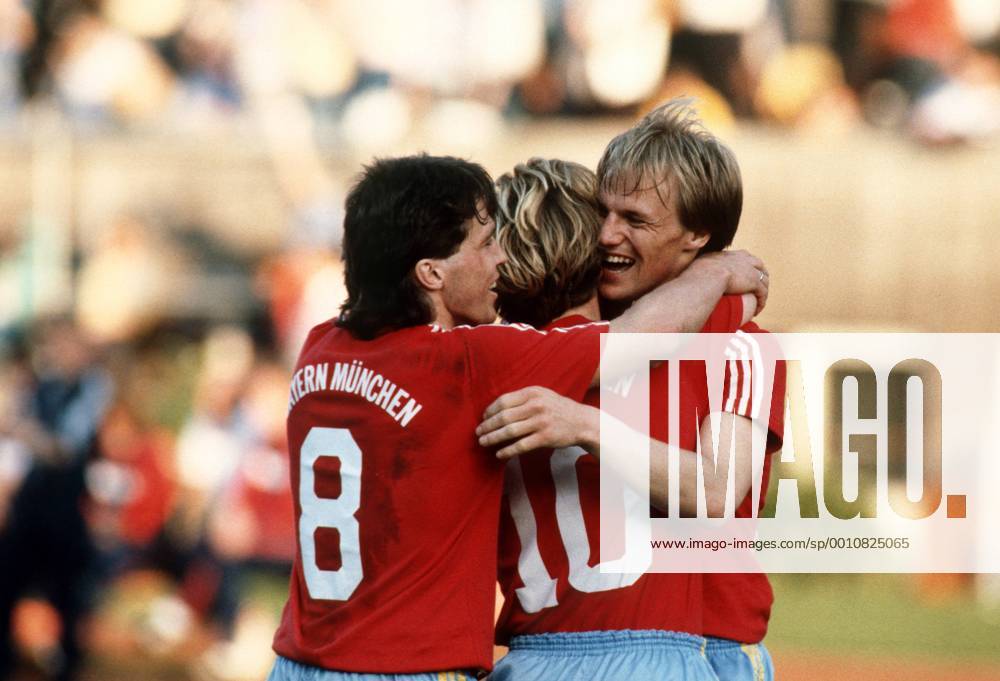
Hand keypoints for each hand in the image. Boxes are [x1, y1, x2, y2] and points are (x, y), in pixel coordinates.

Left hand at [476, 386, 596, 459]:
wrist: (582, 422)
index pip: (504, 401)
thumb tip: (497, 408)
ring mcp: (541, 422)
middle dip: (487, 426)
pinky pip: (521, 445)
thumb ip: (523, 399)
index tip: (483, 418)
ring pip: (510, 431)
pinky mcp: (546, 437)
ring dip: (493, 438)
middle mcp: (536, 406)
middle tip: (478, 432)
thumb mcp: (542, 396)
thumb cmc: (558, 409)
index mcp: (533, 392)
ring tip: (483, 442)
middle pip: (504, 416)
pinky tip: (499, 454)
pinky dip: (507, 451)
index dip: (490, 411)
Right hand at [697, 249, 767, 314]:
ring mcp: (752, 270)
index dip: (750, 266)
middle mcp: (746, 260)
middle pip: (760, 267)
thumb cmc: (701, 271)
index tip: (747, 275)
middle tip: (758, 288)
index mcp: (735, 255)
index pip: (747, 258)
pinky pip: (763, 293)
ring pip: (764, 281)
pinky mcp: (754, 282)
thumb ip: (706, 264)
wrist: (709, 275)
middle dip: (761, 276)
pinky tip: (757, 311)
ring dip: (763, 292)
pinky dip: (761, 302)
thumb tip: (697, 270)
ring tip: (758, 303)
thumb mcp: (704, 262)